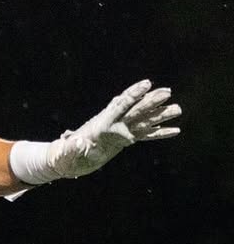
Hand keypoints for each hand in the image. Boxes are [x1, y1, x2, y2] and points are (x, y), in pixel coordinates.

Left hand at [45, 80, 180, 179]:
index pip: (119, 105)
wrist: (65, 161)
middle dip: (151, 101)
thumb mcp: (67, 153)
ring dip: (160, 115)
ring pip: (144, 121)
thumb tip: (79, 142)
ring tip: (178, 108)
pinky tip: (174, 130)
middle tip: (168, 91)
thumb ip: (73, 147)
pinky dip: (159, 133)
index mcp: (101, 124)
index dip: (133, 94)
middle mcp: (114, 125)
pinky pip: (145, 136)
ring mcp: (120, 132)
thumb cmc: (65, 156)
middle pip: (135, 110)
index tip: (147, 83)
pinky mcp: (124, 141)